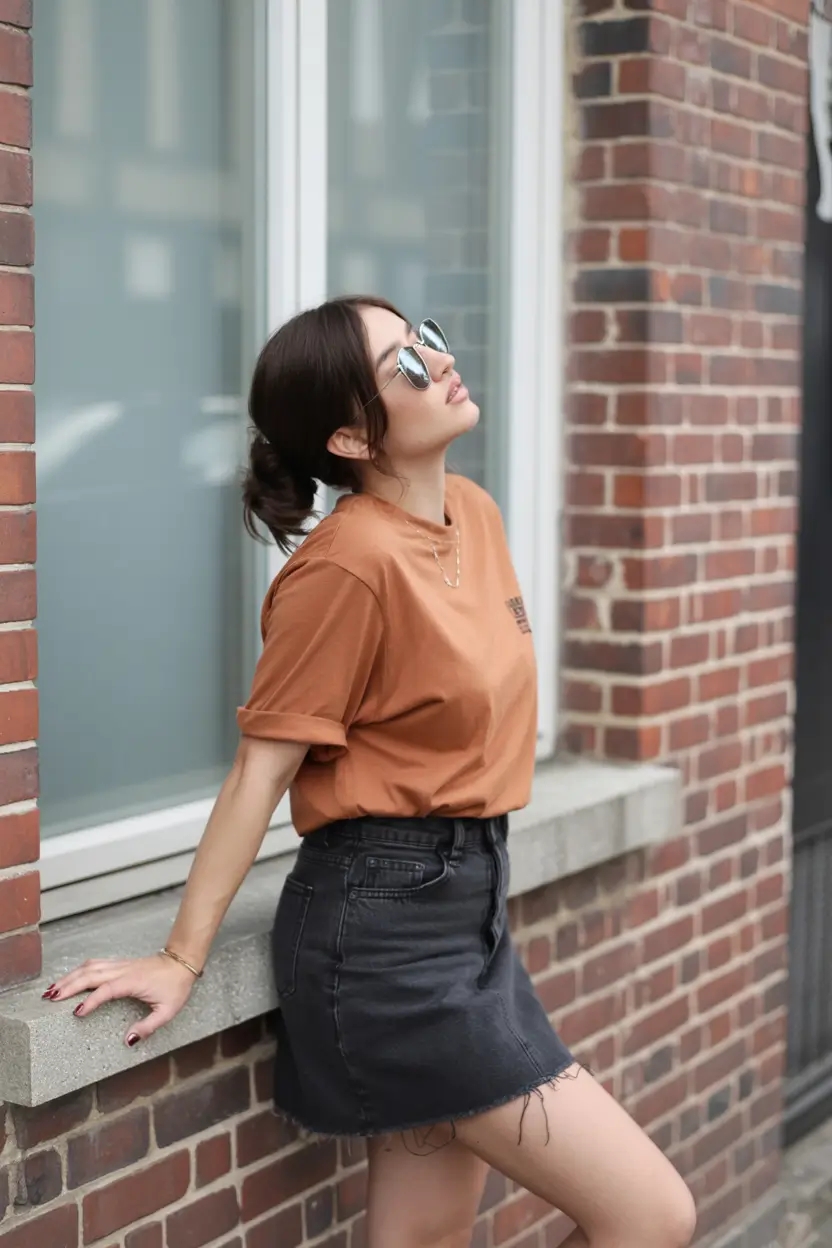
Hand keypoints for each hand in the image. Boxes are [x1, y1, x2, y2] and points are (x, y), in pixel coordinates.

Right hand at [42, 954, 197, 1046]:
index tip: (77, 1013)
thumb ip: (148, 1027)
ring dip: (70, 977)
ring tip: (53, 990)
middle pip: (91, 974)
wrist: (182, 962)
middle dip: (69, 985)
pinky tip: (69, 978)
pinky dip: (79, 971)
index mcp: (133, 982)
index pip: (106, 989)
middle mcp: (123, 970)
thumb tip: (128, 1041)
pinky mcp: (119, 964)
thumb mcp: (168, 1011)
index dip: (90, 1000)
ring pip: (90, 967)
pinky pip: (95, 964)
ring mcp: (120, 965)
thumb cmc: (176, 986)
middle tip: (50, 998)